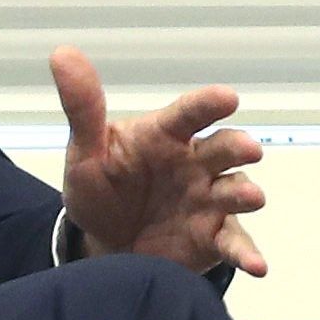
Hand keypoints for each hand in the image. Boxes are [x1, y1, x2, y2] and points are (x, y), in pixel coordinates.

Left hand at [49, 47, 269, 277]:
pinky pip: (233, 243)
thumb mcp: (86, 152)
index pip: (188, 115)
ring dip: (246, 193)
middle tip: (248, 149)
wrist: (106, 244)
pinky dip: (247, 253)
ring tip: (252, 198)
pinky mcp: (212, 238)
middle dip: (238, 147)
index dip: (207, 105)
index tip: (227, 98)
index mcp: (166, 136)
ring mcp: (208, 201)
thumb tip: (62, 53)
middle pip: (223, 149)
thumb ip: (82, 109)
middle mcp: (196, 164)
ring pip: (235, 191)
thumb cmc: (101, 189)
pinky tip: (257, 266)